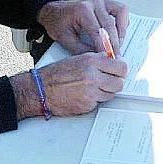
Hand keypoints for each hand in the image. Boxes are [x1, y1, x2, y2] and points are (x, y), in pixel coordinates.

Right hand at [10, 53, 128, 118]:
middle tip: (107, 81)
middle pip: (119, 83)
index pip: (121, 67)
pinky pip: (99, 102)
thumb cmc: (56, 74)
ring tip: (92, 87)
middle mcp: (93, 76)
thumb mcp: (78, 58)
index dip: (121, 70)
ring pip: (111, 94)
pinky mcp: (87, 105)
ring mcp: (91, 92)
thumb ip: (97, 60)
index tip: (119, 71)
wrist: (40, 89)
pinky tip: (83, 95)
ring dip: (105, 92)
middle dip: (115, 82)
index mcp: (92, 61)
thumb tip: (113, 61)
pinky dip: (94, 100)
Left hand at [36, 0, 128, 55]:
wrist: (53, 11)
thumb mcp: (64, 39)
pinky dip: (123, 22)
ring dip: (121, 31)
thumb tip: (97, 58)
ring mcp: (101, 1)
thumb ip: (81, 49)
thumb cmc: (57, 22)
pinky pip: (121, 10)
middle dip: (114, 44)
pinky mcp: (105, 3)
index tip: (108, 59)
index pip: (99, 32)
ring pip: (121, 14)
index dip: (105, 48)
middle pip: (110, 26)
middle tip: (114, 56)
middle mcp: (94, 3)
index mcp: (82, 10)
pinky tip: (118, 33)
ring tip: (117, 45)